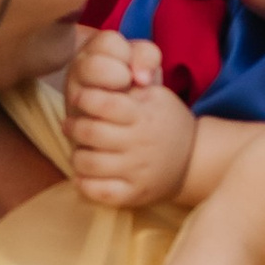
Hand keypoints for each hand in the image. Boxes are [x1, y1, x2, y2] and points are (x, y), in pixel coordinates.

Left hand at [66, 30, 195, 209]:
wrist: (193, 159)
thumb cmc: (165, 121)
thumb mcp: (156, 94)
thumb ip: (133, 79)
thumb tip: (118, 70)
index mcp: (143, 115)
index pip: (106, 104)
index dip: (86, 98)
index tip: (80, 96)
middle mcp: (140, 144)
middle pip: (92, 133)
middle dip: (73, 126)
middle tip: (70, 124)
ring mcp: (136, 171)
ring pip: (88, 164)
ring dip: (76, 155)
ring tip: (79, 149)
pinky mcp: (133, 194)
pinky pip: (99, 192)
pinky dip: (84, 184)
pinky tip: (83, 174)